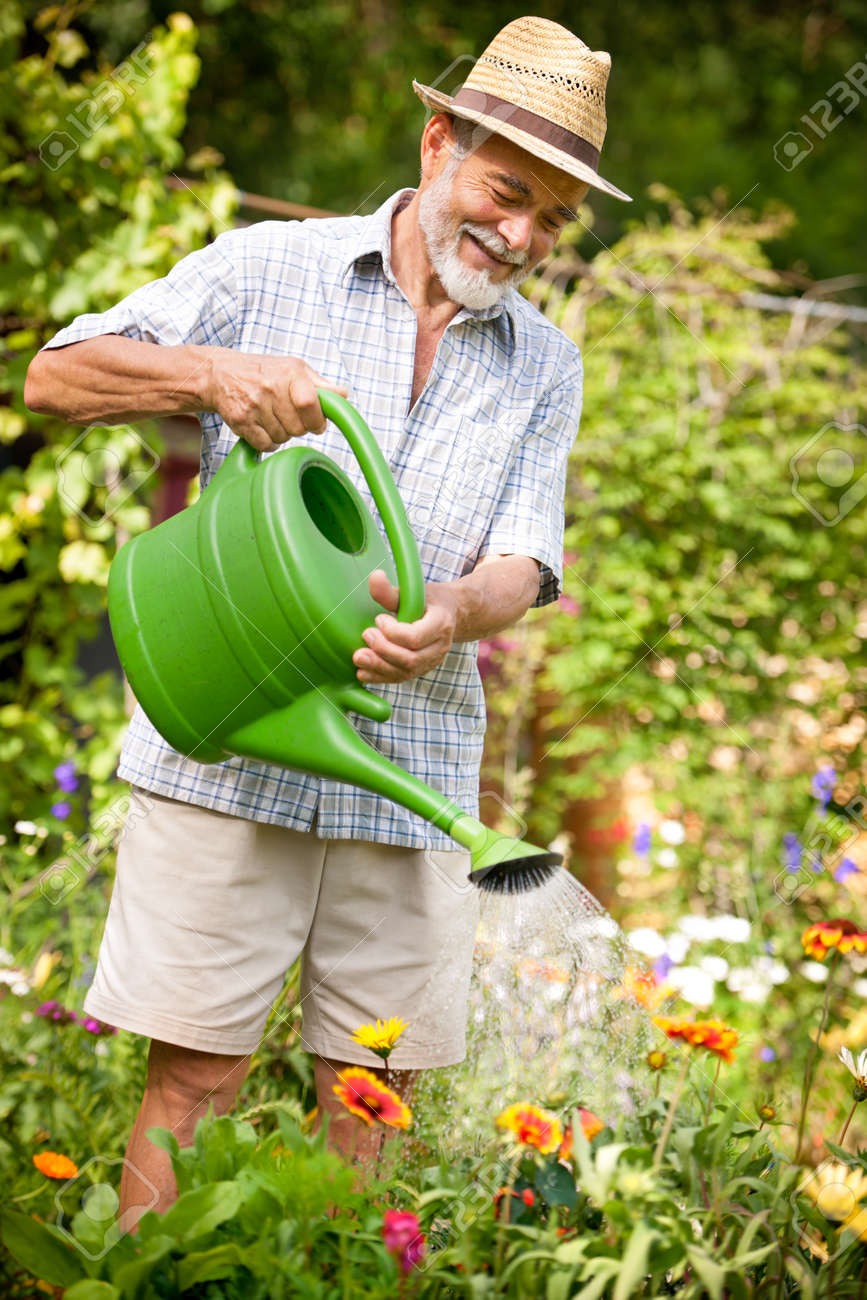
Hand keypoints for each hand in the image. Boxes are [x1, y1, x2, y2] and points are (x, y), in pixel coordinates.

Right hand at [206, 352, 347, 451]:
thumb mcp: (294, 368)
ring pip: (283, 438)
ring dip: (282, 434)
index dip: (317, 420)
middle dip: (299, 428)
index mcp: (290, 373)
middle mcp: (271, 387)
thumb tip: (344, 396)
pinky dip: (268, 441)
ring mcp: (254, 404)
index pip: (310, 403)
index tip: (317, 423)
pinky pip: (266, 444)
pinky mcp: (241, 420)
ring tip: (273, 417)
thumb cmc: (263, 371)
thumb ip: (321, 384)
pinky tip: (263, 427)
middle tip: (289, 416)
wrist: (220, 373)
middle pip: (299, 428)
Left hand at [353, 570, 458, 683]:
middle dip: (383, 650)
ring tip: (358, 657)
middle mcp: (440, 647)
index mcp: (441, 624)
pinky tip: (363, 673)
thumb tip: (374, 577)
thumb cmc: (431, 600)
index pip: (415, 637)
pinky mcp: (422, 669)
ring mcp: (433, 661)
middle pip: (410, 659)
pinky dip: (380, 677)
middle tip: (366, 635)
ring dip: (378, 667)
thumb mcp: (415, 592)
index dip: (392, 632)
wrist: (451, 614)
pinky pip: (401, 678)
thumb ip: (392, 591)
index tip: (379, 619)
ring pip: (405, 672)